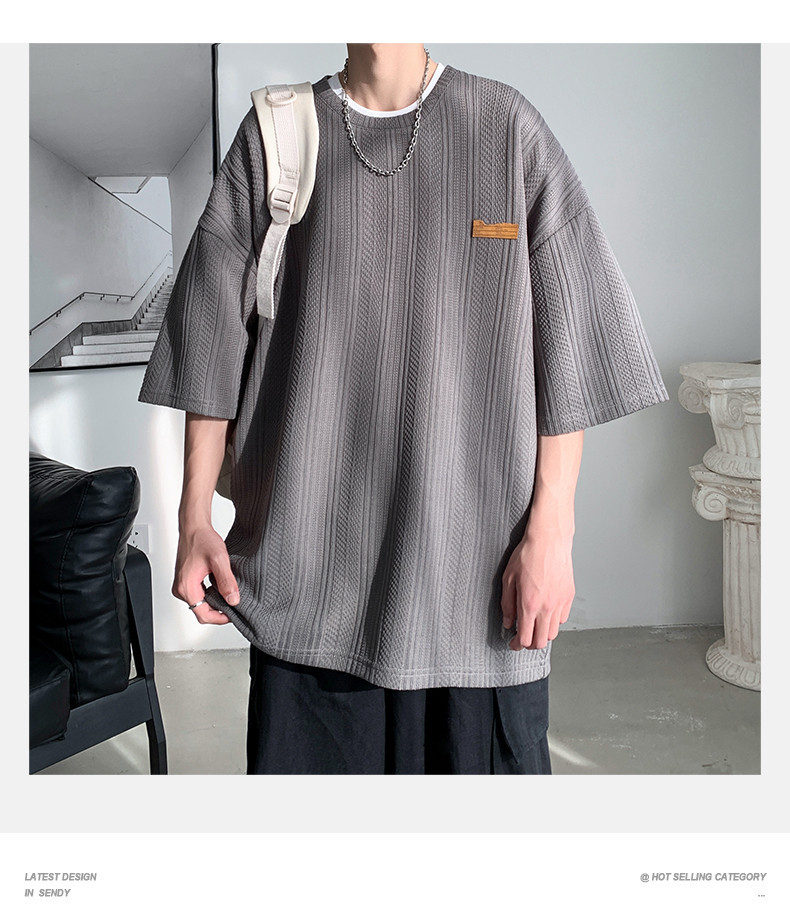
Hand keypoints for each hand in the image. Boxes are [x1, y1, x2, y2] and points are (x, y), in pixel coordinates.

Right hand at [172, 525, 239, 624]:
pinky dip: (210, 595)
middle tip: (233, 604)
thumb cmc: (202, 539)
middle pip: (201, 611)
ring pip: (200, 604)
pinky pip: (198, 595)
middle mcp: (180, 589)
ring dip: (215, 602)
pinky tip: (220, 587)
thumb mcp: (219, 560)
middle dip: (218, 611)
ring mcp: (181, 585)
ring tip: (228, 594)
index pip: (203, 615)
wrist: (194, 527)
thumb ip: (227, 581)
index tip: (233, 614)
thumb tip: (233, 600)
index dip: (220, 618)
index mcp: (186, 587)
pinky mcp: (185, 581)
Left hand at [501, 530, 574, 649]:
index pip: (525, 638)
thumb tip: (508, 622)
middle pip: (541, 642)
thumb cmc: (528, 554)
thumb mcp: (508, 578)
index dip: (516, 645)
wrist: (549, 540)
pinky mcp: (569, 596)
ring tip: (534, 627)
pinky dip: (553, 622)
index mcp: (529, 604)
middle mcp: (547, 607)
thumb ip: (507, 604)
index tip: (513, 644)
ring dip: (542, 635)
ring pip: (553, 633)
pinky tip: (545, 614)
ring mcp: (560, 603)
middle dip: (530, 645)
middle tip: (522, 640)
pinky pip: (562, 618)